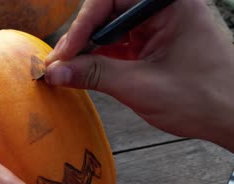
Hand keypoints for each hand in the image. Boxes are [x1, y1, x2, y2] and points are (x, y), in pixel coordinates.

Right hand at [45, 0, 233, 151]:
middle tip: (58, 64)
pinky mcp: (154, 41)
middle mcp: (162, 7)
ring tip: (67, 70)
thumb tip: (55, 72)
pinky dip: (101, 57)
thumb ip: (95, 74)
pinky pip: (119, 42)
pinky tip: (85, 72)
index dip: (80, 27)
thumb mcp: (142, 86)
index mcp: (169, 3)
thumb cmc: (204, 99)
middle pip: (107, 11)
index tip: (62, 56)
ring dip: (88, 49)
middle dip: (81, 38)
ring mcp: (158, 23)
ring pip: (110, 28)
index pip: (109, 0)